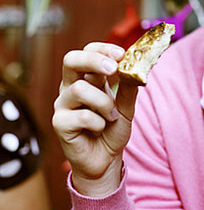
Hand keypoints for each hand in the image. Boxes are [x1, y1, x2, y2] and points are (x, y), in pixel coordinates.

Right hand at [53, 42, 137, 196]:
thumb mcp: (127, 109)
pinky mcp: (59, 123)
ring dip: (104, 104)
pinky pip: (82, 116)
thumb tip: (137, 67)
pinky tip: (99, 130)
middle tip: (114, 69)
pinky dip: (98, 123)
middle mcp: (70, 88)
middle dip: (94, 60)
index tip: (121, 53)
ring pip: (80, 90)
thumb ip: (129, 89)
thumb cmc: (112, 132)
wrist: (105, 161)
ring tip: (111, 117)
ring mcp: (62, 105)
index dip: (102, 49)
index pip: (88, 52)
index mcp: (87, 79)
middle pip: (71, 60)